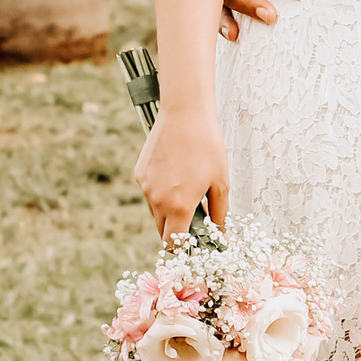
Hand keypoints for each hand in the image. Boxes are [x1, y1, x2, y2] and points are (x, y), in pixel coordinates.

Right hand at [134, 106, 228, 240]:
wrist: (185, 112)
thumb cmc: (206, 145)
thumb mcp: (221, 181)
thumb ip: (219, 214)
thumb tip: (220, 234)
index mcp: (178, 207)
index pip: (173, 244)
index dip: (183, 248)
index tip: (193, 244)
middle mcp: (157, 201)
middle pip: (163, 231)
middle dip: (177, 230)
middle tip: (195, 216)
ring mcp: (146, 187)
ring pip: (156, 211)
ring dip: (169, 210)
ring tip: (187, 187)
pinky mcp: (140, 173)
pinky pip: (150, 192)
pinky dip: (161, 191)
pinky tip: (176, 172)